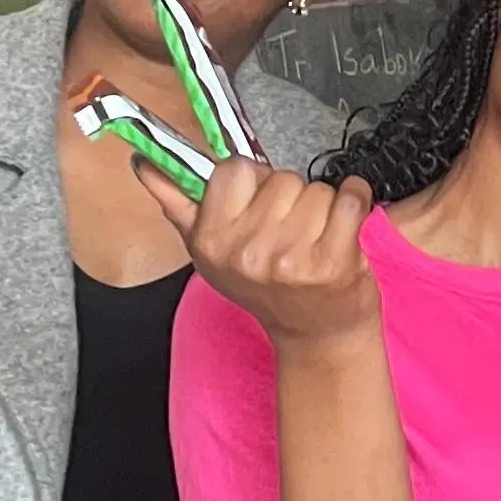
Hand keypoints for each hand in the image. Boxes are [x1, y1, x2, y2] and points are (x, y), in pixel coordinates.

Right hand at [148, 158, 380, 348]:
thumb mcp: (211, 253)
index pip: (235, 169)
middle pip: (282, 178)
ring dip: (324, 206)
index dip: (255, 182)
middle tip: (292, 233)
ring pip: (317, 189)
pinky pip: (350, 199)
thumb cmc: (268, 289)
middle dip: (292, 197)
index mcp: (211, 241)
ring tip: (315, 239)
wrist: (314, 335)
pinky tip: (346, 224)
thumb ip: (178, 204)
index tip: (261, 205)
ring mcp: (289, 259)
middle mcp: (246, 252)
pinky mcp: (332, 263)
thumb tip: (144, 164)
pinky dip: (356, 200)